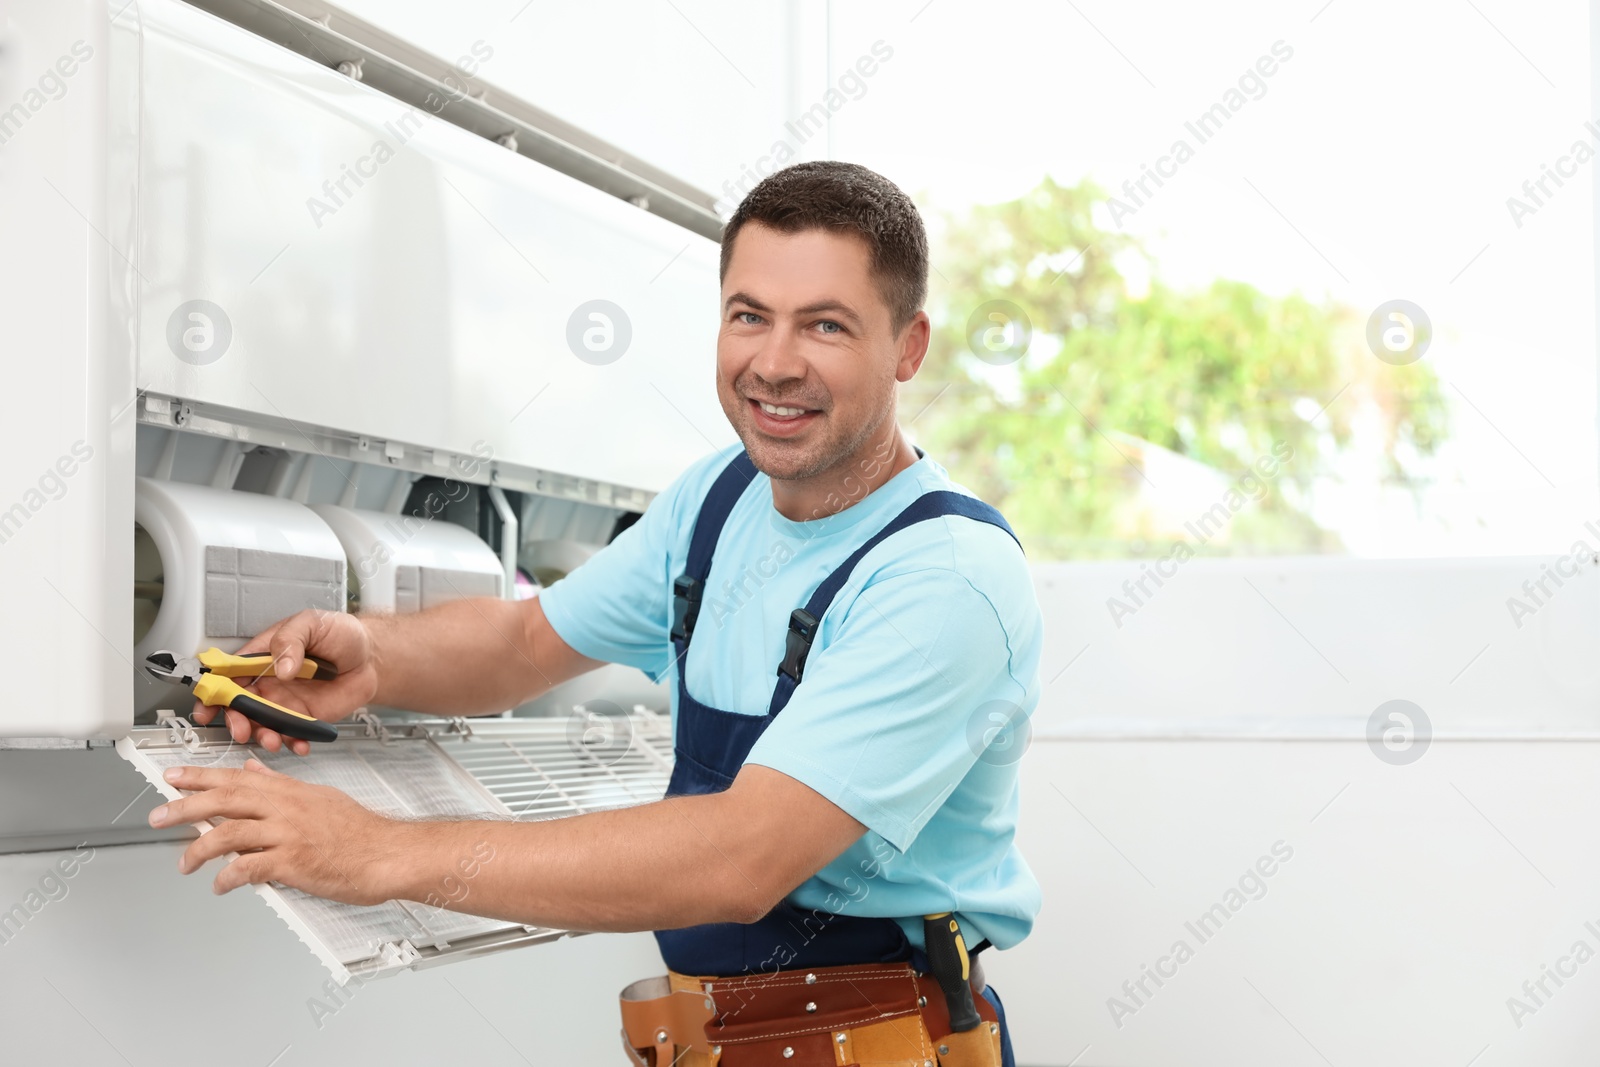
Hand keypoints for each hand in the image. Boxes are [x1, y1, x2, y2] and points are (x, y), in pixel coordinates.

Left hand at [150, 759, 406, 903]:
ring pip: (228, 834)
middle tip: (158, 814)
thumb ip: (283, 786)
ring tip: (184, 862)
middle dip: (185, 806)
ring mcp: (287, 834)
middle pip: (224, 801)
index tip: (173, 777)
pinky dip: (227, 877)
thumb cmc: (360, 832)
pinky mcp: (292, 862)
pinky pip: (248, 868)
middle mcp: (285, 808)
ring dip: (199, 849)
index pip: (235, 778)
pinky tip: (220, 885)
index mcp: (290, 791)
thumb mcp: (320, 798)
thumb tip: (255, 773)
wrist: (387, 854)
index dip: (200, 777)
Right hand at [190, 609, 378, 755]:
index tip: (207, 706)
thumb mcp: (312, 623)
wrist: (371, 657)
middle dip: (235, 720)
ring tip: (273, 740)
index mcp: (262, 657)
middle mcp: (269, 683)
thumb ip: (291, 640)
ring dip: (263, 736)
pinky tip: (299, 745)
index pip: (229, 674)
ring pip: (263, 725)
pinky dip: (293, 744)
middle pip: (240, 706)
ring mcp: (286, 703)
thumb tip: (281, 666)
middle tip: (241, 729)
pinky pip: (293, 736)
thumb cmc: (340, 634)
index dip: (214, 690)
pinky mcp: (305, 719)